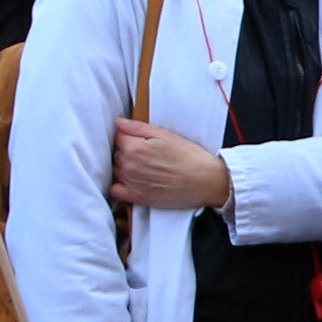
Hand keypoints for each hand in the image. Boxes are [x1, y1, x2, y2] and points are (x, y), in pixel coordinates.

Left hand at [108, 118, 234, 212]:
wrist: (205, 181)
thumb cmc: (189, 157)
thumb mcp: (165, 135)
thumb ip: (137, 127)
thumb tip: (119, 123)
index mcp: (135, 148)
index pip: (118, 137)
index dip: (129, 136)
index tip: (141, 139)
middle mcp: (129, 166)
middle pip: (117, 154)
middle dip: (128, 151)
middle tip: (149, 153)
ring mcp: (132, 183)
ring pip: (117, 170)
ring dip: (126, 167)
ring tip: (147, 167)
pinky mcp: (137, 198)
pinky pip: (115, 190)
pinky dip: (121, 185)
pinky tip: (135, 181)